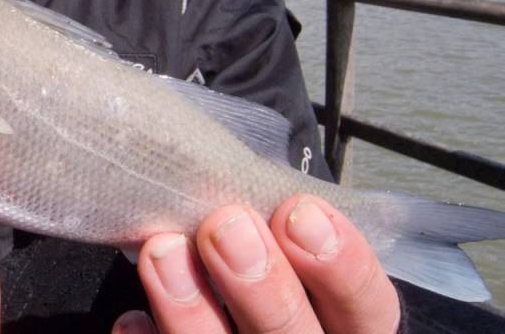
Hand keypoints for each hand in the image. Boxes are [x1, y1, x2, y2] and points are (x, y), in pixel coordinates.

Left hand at [117, 196, 400, 333]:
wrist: (230, 311)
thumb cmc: (254, 266)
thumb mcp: (286, 249)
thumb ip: (277, 228)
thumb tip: (235, 185)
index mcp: (345, 326)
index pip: (371, 309)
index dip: (344, 266)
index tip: (301, 211)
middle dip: (262, 283)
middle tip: (226, 224)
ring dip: (192, 308)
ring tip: (162, 250)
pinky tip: (134, 318)